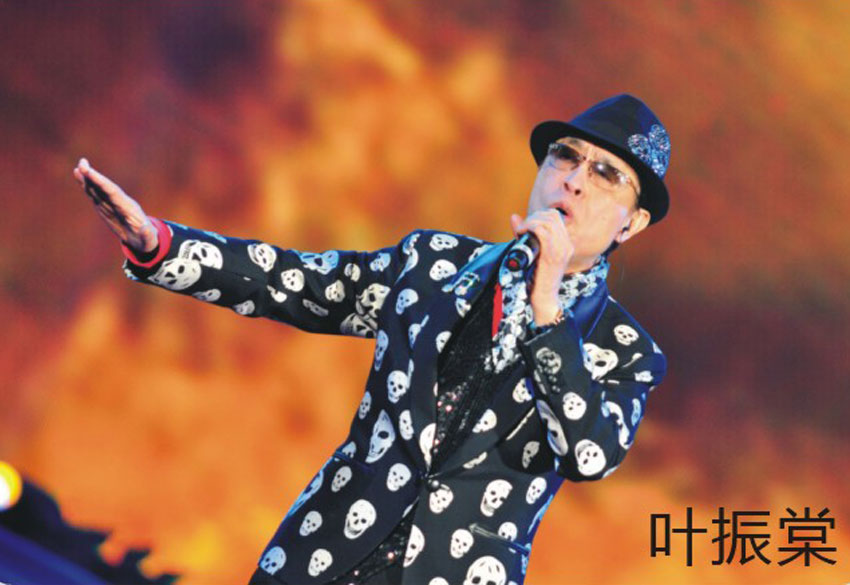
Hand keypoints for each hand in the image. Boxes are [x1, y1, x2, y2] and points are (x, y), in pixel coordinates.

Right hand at [73, 158, 157, 252]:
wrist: (143, 240)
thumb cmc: (147, 240)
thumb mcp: (149, 239)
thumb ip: (147, 234)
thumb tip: (146, 228)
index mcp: (129, 208)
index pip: (113, 192)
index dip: (101, 182)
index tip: (91, 173)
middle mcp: (120, 202)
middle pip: (105, 187)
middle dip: (94, 177)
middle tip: (82, 163)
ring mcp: (112, 204)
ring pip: (98, 190)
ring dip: (88, 179)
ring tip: (78, 168)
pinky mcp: (106, 208)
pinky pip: (95, 195)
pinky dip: (87, 186)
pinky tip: (79, 176)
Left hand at [510, 209, 573, 323]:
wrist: (543, 298)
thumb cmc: (536, 277)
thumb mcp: (532, 251)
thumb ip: (524, 233)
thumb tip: (514, 217)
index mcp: (565, 243)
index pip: (555, 216)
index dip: (538, 215)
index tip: (526, 225)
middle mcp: (567, 245)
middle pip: (552, 216)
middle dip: (534, 217)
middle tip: (521, 228)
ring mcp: (562, 250)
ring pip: (548, 221)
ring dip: (531, 222)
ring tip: (520, 231)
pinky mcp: (553, 256)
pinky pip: (543, 232)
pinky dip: (530, 228)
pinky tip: (521, 233)